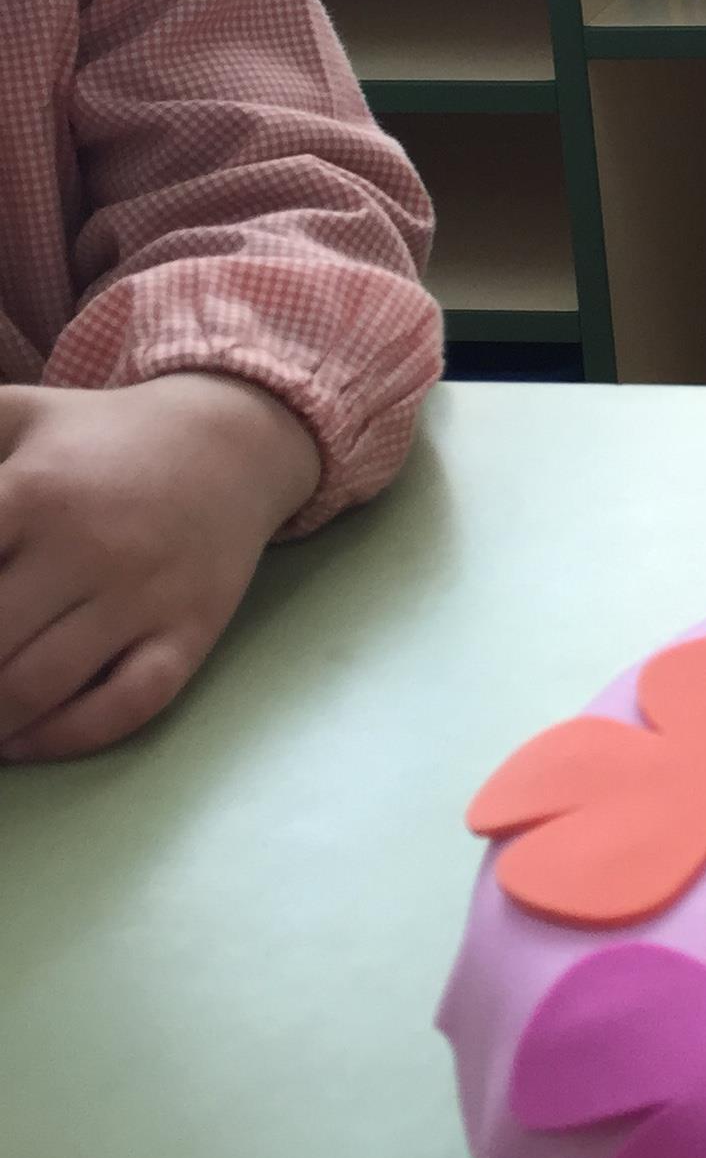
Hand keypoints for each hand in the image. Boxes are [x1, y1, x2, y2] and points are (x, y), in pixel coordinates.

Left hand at [0, 376, 320, 763]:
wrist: (232, 443)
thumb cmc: (98, 439)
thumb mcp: (15, 415)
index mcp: (35, 490)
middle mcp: (89, 546)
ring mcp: (143, 596)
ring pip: (35, 688)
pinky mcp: (188, 633)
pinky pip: (122, 708)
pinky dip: (60, 739)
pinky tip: (16, 741)